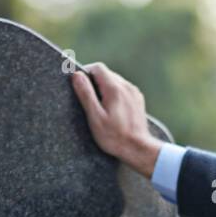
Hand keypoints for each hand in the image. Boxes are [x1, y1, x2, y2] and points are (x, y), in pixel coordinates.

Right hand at [70, 62, 162, 176]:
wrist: (138, 149)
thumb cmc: (115, 137)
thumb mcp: (95, 117)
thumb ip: (86, 94)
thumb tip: (76, 75)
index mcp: (115, 88)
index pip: (98, 68)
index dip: (86, 72)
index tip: (80, 84)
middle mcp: (126, 86)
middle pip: (107, 74)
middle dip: (95, 82)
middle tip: (89, 100)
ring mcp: (134, 93)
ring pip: (115, 82)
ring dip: (105, 89)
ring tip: (101, 108)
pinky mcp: (138, 100)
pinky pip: (123, 90)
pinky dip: (115, 95)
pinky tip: (113, 111)